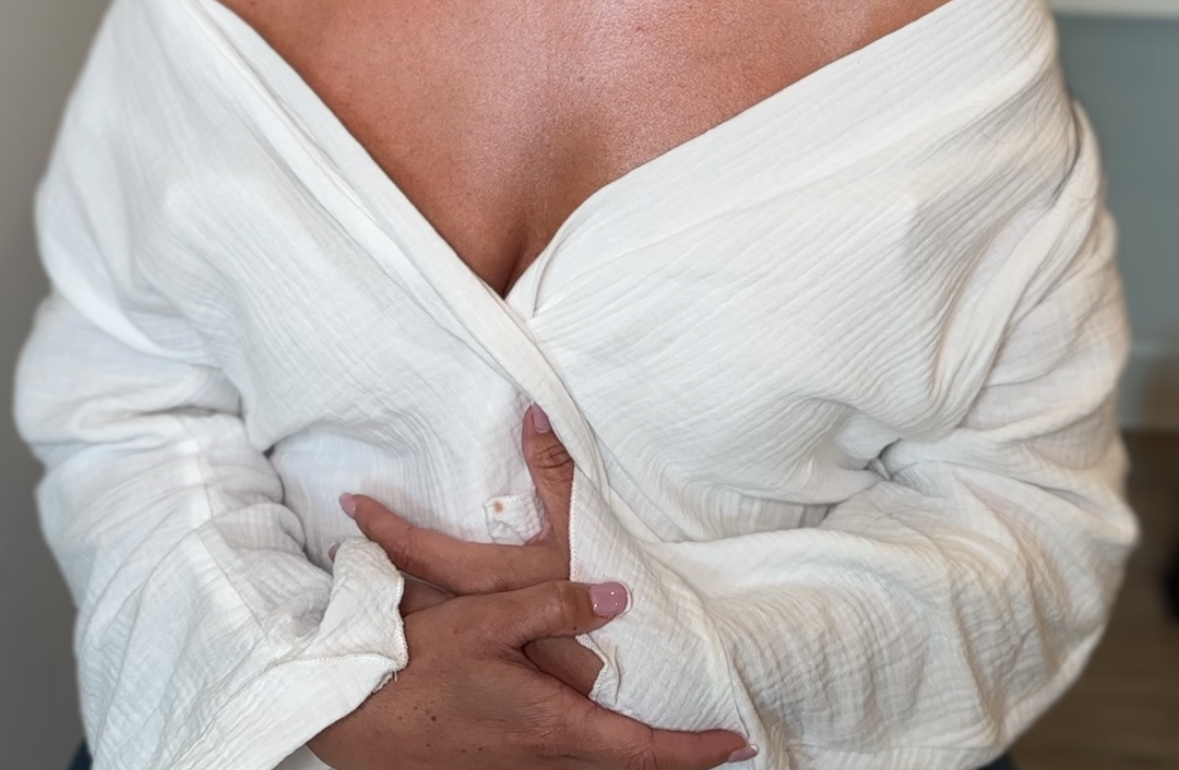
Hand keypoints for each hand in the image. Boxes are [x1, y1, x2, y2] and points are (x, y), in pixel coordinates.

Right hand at [307, 578, 750, 769]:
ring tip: (660, 721)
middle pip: (626, 767)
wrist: (353, 716)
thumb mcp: (487, 617)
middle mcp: (544, 760)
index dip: (697, 749)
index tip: (738, 739)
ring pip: (592, 765)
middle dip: (671, 752)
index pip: (646, 752)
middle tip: (709, 728)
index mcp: (555, 726)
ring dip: (628, 748)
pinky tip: (584, 718)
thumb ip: (554, 603)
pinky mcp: (495, 768)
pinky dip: (588, 746)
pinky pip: (558, 762)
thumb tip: (615, 596)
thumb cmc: (418, 668)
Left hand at [346, 405, 599, 691]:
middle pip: (413, 606)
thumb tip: (532, 413)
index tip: (352, 506)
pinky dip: (431, 647)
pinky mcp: (513, 685)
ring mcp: (499, 659)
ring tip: (359, 596)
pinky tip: (418, 644)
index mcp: (501, 581)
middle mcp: (489, 625)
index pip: (426, 553)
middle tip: (336, 559)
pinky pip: (458, 663)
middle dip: (372, 581)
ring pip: (430, 641)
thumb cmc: (621, 580)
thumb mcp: (590, 519)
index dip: (385, 530)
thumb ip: (557, 467)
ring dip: (395, 616)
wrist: (657, 657)